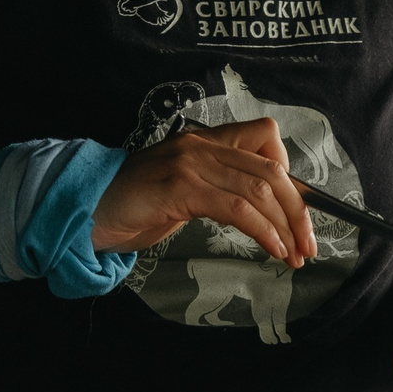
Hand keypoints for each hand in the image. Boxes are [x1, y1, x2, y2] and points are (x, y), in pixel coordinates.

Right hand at [92, 119, 317, 264]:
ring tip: (294, 255)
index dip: (290, 174)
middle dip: (298, 210)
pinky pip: (235, 207)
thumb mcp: (183, 191)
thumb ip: (218, 188)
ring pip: (258, 188)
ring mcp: (190, 163)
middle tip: (308, 244)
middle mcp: (200, 144)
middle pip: (271, 168)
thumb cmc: (132, 206)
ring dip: (285, 226)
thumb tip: (264, 207)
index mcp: (204, 140)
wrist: (84, 209)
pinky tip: (272, 249)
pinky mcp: (179, 187)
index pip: (265, 136)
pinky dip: (262, 230)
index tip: (296, 213)